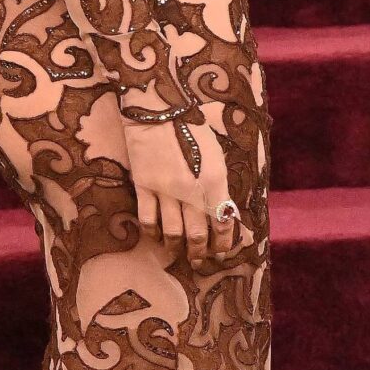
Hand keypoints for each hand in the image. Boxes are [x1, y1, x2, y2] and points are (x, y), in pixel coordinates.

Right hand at [119, 108, 243, 266]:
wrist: (158, 110)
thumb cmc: (192, 127)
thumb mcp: (216, 155)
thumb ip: (218, 184)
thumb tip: (220, 210)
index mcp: (214, 180)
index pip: (222, 222)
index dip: (224, 242)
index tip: (223, 251)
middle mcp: (191, 191)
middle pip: (197, 234)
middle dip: (201, 252)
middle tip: (201, 260)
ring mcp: (165, 190)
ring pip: (172, 232)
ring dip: (178, 248)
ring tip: (179, 254)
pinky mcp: (144, 186)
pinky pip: (148, 218)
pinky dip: (153, 233)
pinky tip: (157, 237)